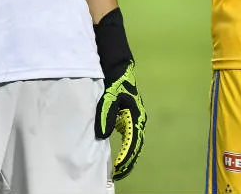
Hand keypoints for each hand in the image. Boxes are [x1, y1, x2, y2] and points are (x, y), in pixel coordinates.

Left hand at [95, 61, 145, 180]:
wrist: (119, 68)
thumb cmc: (116, 82)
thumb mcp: (109, 97)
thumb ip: (106, 115)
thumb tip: (102, 135)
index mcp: (136, 116)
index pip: (133, 141)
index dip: (126, 156)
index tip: (119, 167)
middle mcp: (138, 120)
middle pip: (135, 145)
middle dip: (128, 160)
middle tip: (118, 173)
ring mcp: (134, 119)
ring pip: (133, 142)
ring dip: (128, 155)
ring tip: (119, 169)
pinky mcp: (128, 117)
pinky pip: (129, 136)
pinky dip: (125, 147)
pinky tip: (118, 154)